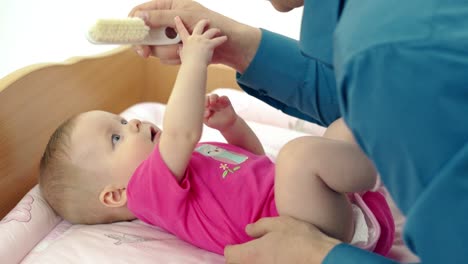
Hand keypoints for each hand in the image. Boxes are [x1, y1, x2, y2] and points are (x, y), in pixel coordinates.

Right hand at [128, 0, 260, 71]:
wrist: (230, 44)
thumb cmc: (212, 23)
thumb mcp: (185, 17)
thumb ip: (161, 17)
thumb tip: (139, 17)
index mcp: (169, 6)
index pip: (142, 11)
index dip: (134, 22)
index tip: (130, 34)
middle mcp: (168, 21)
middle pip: (146, 34)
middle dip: (148, 45)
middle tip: (144, 54)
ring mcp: (172, 36)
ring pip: (157, 48)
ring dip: (168, 53)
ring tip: (182, 50)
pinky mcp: (177, 49)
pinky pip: (167, 57)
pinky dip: (176, 58)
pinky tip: (184, 55)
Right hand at [174, 17, 226, 64]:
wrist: (194, 66)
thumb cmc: (188, 64)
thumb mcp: (183, 56)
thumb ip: (181, 51)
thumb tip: (179, 49)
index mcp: (187, 41)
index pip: (181, 30)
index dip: (178, 23)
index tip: (177, 17)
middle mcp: (195, 38)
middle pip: (199, 26)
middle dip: (204, 22)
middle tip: (207, 21)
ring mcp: (202, 40)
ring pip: (211, 31)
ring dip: (215, 30)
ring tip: (218, 30)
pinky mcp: (209, 44)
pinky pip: (218, 40)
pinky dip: (222, 39)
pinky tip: (225, 38)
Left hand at [204, 94, 236, 130]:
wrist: (227, 125)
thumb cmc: (216, 123)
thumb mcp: (207, 121)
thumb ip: (204, 116)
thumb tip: (206, 112)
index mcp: (206, 107)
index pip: (202, 102)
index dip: (201, 103)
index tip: (204, 107)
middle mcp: (211, 103)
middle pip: (207, 97)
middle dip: (206, 100)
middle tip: (207, 105)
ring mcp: (218, 102)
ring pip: (214, 96)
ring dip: (213, 98)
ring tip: (212, 103)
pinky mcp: (225, 101)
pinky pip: (224, 97)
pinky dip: (222, 98)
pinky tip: (220, 101)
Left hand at [224, 216, 339, 263]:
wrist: (322, 260)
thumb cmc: (301, 239)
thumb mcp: (280, 224)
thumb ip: (260, 226)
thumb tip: (248, 230)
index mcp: (250, 254)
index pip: (229, 254)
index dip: (232, 248)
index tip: (237, 245)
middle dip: (240, 259)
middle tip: (250, 252)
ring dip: (252, 263)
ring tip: (265, 257)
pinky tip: (277, 262)